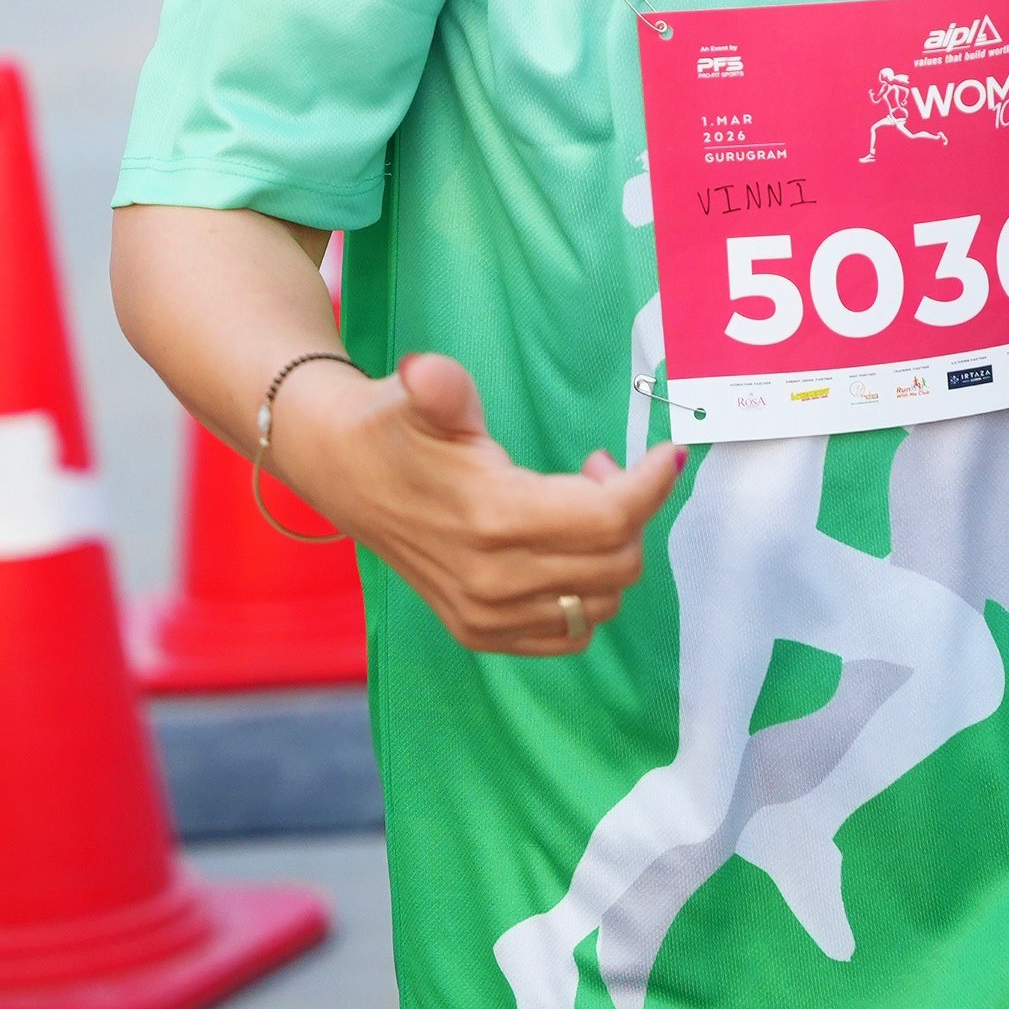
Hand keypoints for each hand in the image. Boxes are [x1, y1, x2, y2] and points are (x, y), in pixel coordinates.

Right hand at [279, 350, 684, 656]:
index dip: (650, 484)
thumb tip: (428, 374)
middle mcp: (493, 580)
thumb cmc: (391, 426)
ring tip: (579, 502)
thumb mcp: (416, 395)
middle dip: (632, 511)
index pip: (609, 518)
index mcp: (490, 517)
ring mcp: (487, 615)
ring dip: (612, 552)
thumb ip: (439, 386)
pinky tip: (564, 549)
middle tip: (601, 467)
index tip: (667, 453)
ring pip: (602, 601)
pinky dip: (586, 593)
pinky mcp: (481, 633)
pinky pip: (569, 633)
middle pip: (618, 563)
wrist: (341, 472)